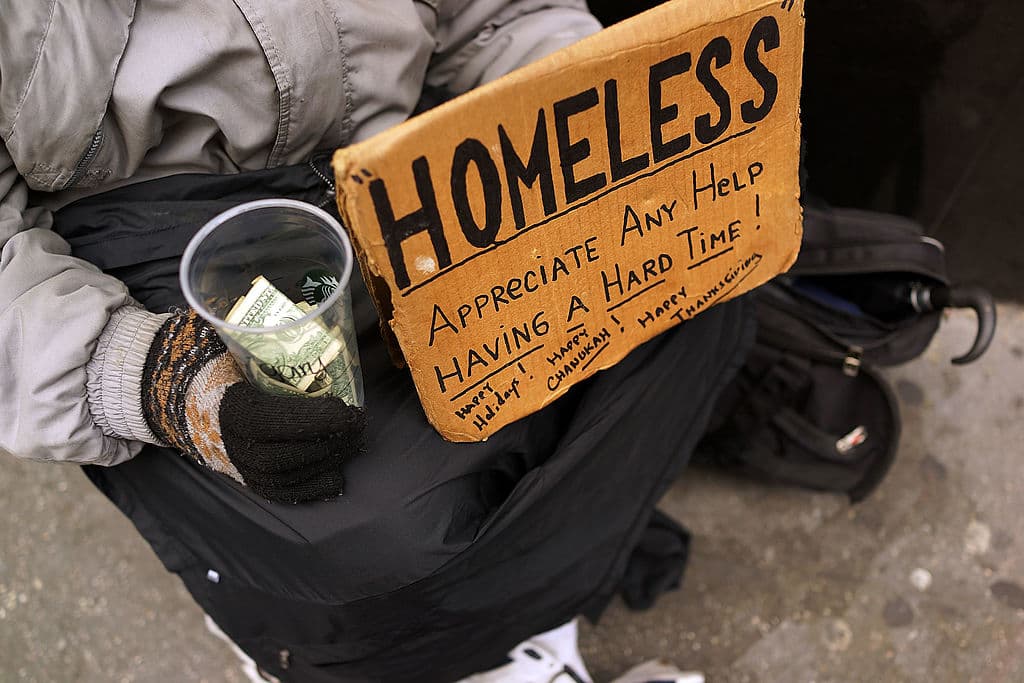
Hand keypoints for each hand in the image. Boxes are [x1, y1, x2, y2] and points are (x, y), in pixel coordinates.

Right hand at [140, 309, 364, 502]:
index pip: (272, 421)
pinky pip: (277, 492)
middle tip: (359, 423)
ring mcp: (234, 466)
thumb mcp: (222, 338)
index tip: (349, 410)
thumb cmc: (205, 361)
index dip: (314, 420)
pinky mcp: (241, 477)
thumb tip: (296, 302)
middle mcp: (228, 444)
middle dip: (329, 442)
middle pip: (286, 455)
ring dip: (326, 462)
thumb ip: (251, 327)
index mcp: (225, 406)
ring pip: (286, 476)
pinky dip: (309, 488)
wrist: (168, 395)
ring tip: (353, 441)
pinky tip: (335, 477)